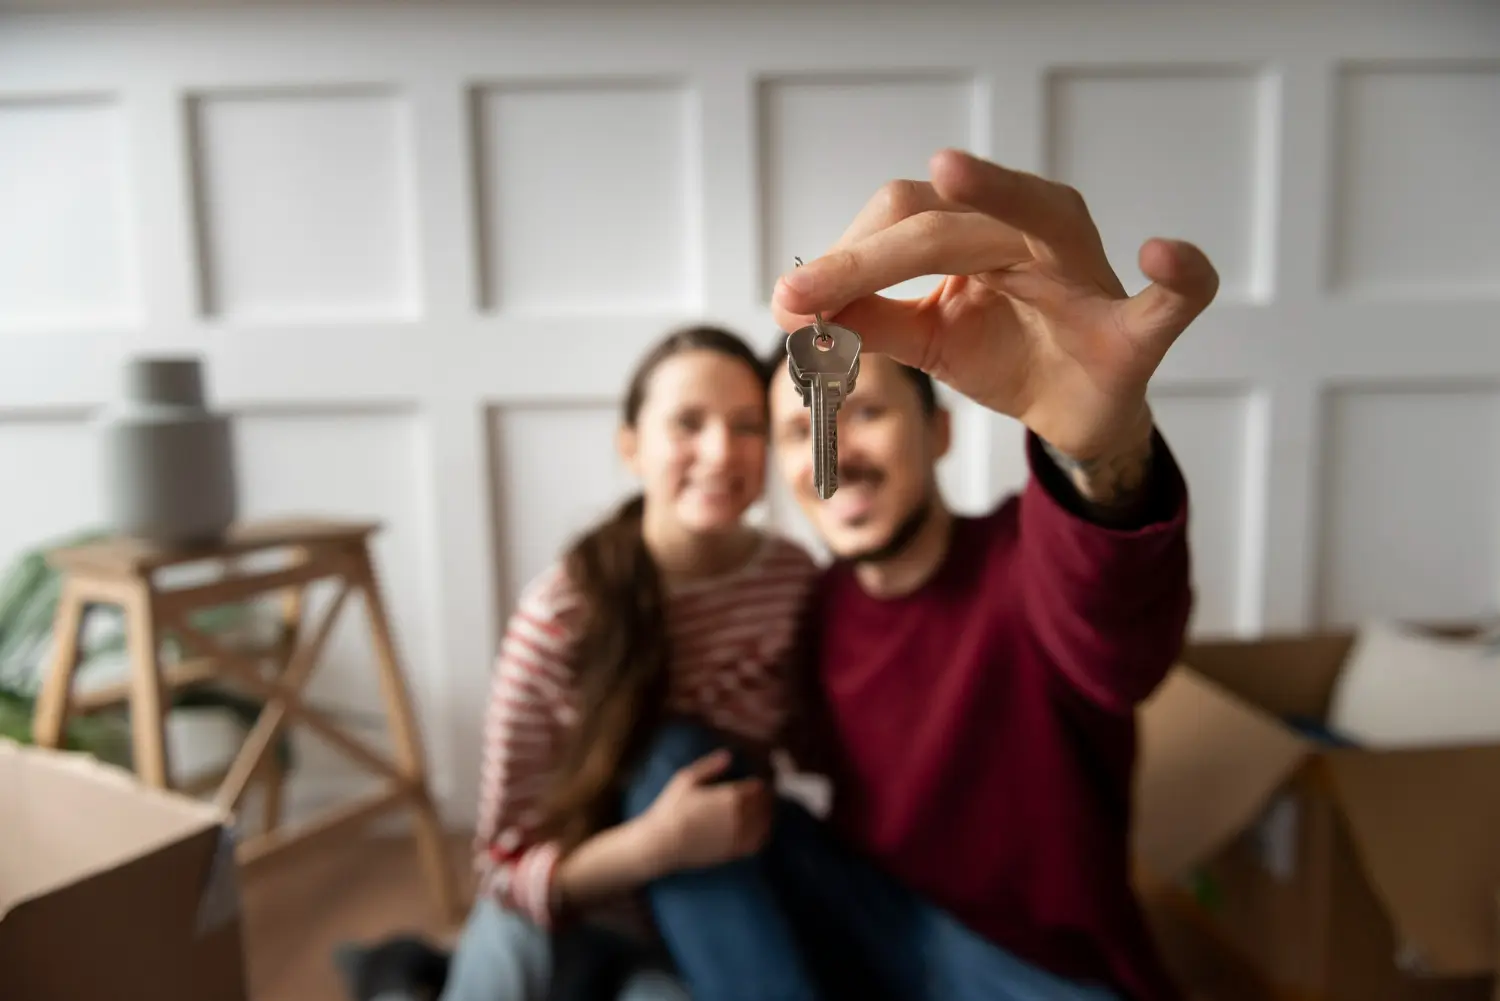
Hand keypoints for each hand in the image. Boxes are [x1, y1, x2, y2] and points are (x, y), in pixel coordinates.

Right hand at [637, 749, 773, 873]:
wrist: (662, 844)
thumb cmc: (671, 809)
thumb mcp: (686, 779)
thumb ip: (710, 765)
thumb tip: (729, 755)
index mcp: (731, 796)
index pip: (759, 787)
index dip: (760, 783)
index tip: (757, 782)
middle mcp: (740, 816)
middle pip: (765, 804)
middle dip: (766, 798)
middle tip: (763, 795)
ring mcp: (739, 836)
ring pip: (766, 823)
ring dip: (768, 815)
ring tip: (763, 810)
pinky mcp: (735, 852)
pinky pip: (759, 843)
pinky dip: (764, 834)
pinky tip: (760, 830)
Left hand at [770, 148, 1219, 462]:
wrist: (1076, 412)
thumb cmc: (1006, 356)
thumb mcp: (926, 341)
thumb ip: (872, 320)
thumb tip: (797, 308)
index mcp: (984, 230)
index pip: (903, 220)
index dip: (843, 259)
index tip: (786, 300)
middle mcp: (1038, 231)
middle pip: (947, 220)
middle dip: (868, 256)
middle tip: (801, 297)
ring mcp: (1091, 275)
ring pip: (1042, 218)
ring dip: (996, 194)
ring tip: (951, 173)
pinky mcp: (1138, 330)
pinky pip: (1174, 298)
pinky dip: (1179, 275)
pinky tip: (1164, 256)